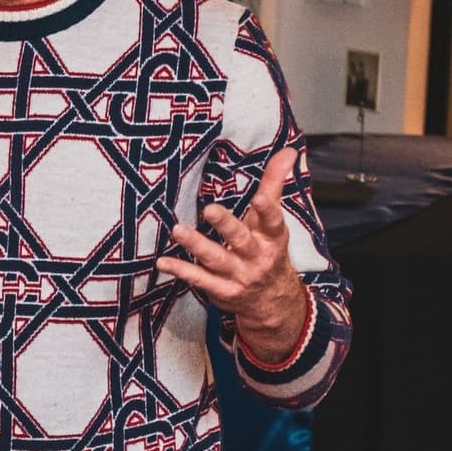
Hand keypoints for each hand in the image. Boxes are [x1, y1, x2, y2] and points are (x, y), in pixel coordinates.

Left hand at [159, 148, 309, 361]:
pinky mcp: (221, 290)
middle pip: (241, 239)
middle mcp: (256, 257)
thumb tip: (288, 150)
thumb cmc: (267, 249)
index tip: (259, 198)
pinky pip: (199, 280)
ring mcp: (238, 276)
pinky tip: (163, 262)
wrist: (272, 300)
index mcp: (272, 237)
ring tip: (178, 230)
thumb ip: (274, 184)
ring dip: (196, 245)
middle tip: (210, 210)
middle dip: (226, 226)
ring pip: (216, 259)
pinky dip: (181, 271)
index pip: (272, 221)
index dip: (267, 210)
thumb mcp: (273, 220)